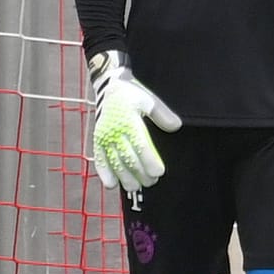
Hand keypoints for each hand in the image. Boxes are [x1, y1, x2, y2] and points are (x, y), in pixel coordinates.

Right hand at [87, 51, 179, 192]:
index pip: (140, 145)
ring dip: (124, 177)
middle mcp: (114, 130)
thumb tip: (176, 127)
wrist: (109, 87)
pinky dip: (104, 173)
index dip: (149, 161)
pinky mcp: (97, 141)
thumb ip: (162, 114)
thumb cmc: (133, 95)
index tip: (159, 172)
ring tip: (135, 187)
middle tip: (152, 181)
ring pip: (114, 162)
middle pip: (128, 158)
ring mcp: (104, 137)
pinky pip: (99, 159)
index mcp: (128, 120)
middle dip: (140, 173)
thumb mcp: (149, 100)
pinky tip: (112, 185)